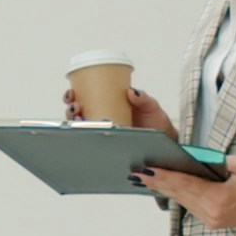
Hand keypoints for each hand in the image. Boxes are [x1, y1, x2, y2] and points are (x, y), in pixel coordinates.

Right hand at [62, 86, 177, 137]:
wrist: (165, 140)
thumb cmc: (156, 121)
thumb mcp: (151, 106)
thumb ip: (143, 99)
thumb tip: (132, 91)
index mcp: (109, 103)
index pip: (85, 97)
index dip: (73, 95)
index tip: (72, 93)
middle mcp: (102, 116)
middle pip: (78, 111)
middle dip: (70, 108)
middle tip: (74, 106)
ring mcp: (104, 131)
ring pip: (82, 126)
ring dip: (74, 122)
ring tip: (78, 119)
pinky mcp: (107, 143)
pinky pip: (91, 140)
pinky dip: (84, 137)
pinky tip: (84, 134)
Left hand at [141, 156, 235, 228]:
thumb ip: (217, 160)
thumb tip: (193, 157)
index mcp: (219, 199)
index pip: (185, 184)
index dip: (164, 176)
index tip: (146, 170)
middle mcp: (211, 213)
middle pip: (178, 194)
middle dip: (157, 182)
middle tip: (136, 172)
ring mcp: (210, 220)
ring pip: (181, 201)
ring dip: (164, 189)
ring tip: (145, 178)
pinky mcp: (210, 222)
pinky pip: (189, 206)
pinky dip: (177, 195)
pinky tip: (164, 187)